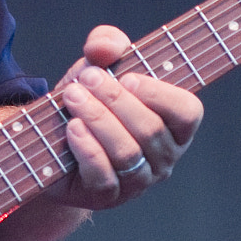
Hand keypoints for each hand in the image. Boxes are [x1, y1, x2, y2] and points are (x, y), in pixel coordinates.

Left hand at [54, 24, 202, 209]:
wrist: (53, 140)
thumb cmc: (89, 101)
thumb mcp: (97, 65)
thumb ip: (106, 44)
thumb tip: (107, 47)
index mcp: (174, 125)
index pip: (188, 111)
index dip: (159, 94)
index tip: (128, 77)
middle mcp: (163, 157)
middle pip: (149, 129)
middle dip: (115, 99)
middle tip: (86, 78)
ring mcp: (137, 181)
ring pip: (127, 152)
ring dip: (98, 118)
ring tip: (73, 96)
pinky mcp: (107, 196)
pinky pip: (104, 176)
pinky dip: (87, 148)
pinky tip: (72, 128)